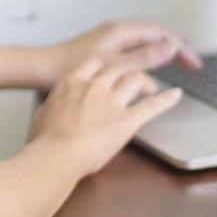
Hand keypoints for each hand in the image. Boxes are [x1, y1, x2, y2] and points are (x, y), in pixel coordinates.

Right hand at [29, 56, 184, 177]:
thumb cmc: (45, 140)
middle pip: (116, 68)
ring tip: (150, 86)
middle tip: (130, 77)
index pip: (92, 63)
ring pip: (134, 79)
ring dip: (143, 81)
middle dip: (125, 71)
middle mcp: (94, 86)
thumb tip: (48, 111)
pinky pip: (152, 105)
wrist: (58, 153)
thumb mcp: (40, 117)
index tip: (105, 69)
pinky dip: (166, 99)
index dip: (101, 65)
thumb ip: (50, 108)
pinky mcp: (128, 119)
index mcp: (71, 84)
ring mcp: (112, 101)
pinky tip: (176, 95)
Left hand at [35, 18, 200, 90]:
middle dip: (175, 47)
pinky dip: (146, 57)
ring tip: (177, 64)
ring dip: (162, 52)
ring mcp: (108, 38)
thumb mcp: (114, 65)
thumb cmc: (71, 66)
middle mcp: (116, 30)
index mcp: (121, 31)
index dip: (181, 47)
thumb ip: (143, 56)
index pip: (161, 33)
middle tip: (192, 64)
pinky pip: (132, 49)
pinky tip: (148, 72)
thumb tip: (171, 46)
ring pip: (144, 42)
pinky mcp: (102, 48)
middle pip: (155, 34)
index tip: (194, 64)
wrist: (41, 69)